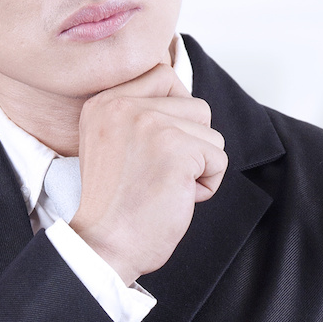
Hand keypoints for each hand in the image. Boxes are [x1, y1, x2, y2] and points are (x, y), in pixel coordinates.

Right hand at [69, 62, 227, 283]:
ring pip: (211, 133)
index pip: (163, 75)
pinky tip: (176, 197)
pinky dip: (206, 185)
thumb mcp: (111, 142)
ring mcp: (149, 125)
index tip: (162, 145)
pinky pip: (219, 159)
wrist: (104, 245)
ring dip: (200, 164)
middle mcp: (122, 105)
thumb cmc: (114, 204)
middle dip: (192, 144)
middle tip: (160, 173)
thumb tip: (186, 101)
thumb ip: (139, 115)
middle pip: (196, 106)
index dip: (177, 111)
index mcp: (103, 102)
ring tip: (167, 185)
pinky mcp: (176, 150)